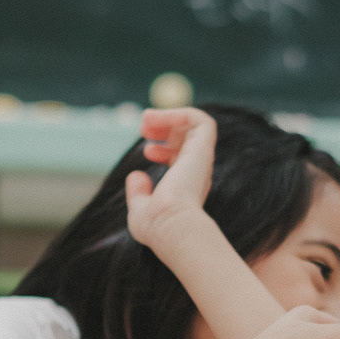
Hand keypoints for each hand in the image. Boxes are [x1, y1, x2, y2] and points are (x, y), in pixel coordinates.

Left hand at [126, 108, 216, 251]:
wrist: (171, 225)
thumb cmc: (156, 225)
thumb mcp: (140, 209)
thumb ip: (138, 194)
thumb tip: (136, 175)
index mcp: (187, 186)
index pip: (183, 160)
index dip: (165, 150)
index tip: (147, 152)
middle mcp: (197, 171)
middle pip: (188, 139)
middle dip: (165, 128)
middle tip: (143, 127)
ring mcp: (201, 159)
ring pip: (195, 125)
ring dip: (169, 116)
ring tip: (146, 118)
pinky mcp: (203, 147)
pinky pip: (200, 120)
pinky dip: (178, 113)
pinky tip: (156, 118)